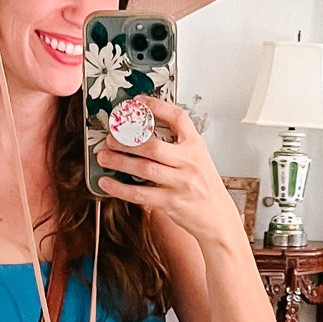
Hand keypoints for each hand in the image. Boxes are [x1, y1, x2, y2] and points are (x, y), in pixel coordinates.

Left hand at [95, 98, 246, 246]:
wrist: (218, 219)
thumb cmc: (206, 189)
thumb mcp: (199, 160)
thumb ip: (178, 147)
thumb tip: (144, 135)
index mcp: (196, 147)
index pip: (178, 118)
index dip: (157, 107)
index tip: (138, 102)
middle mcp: (189, 162)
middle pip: (153, 146)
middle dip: (127, 140)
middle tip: (111, 137)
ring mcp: (180, 183)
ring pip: (144, 168)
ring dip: (119, 161)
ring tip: (104, 157)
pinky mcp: (171, 202)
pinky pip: (140, 194)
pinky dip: (120, 188)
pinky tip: (107, 183)